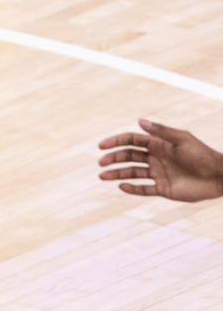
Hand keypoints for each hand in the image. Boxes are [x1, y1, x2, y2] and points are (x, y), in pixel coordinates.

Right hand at [98, 117, 222, 201]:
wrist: (219, 176)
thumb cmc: (202, 154)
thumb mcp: (181, 139)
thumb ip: (160, 131)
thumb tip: (139, 121)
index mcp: (158, 143)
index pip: (131, 140)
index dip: (116, 142)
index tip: (102, 146)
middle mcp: (155, 157)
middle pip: (128, 156)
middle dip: (113, 158)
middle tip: (100, 163)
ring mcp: (158, 173)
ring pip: (132, 173)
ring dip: (117, 173)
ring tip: (102, 176)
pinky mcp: (163, 189)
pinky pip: (144, 189)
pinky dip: (132, 188)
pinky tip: (121, 186)